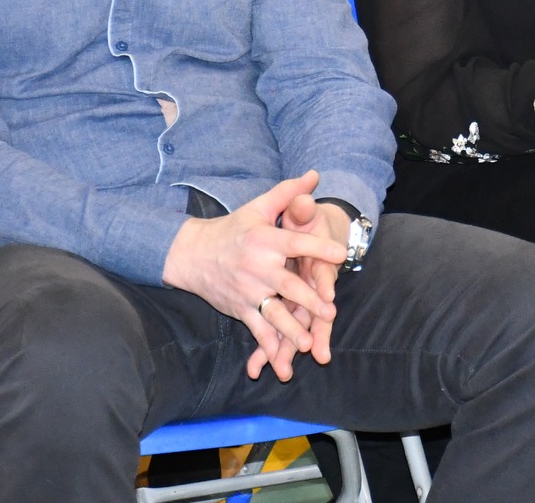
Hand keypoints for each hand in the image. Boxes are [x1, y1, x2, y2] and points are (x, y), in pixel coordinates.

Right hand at [160, 172, 347, 382]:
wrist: (194, 254)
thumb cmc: (234, 228)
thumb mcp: (259, 207)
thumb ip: (288, 192)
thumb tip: (315, 174)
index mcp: (266, 240)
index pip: (297, 243)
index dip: (319, 248)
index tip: (340, 254)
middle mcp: (258, 268)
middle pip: (288, 286)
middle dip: (309, 300)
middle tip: (330, 311)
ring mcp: (248, 292)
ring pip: (273, 314)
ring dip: (290, 330)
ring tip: (308, 342)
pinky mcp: (240, 309)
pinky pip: (257, 330)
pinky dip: (269, 347)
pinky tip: (282, 361)